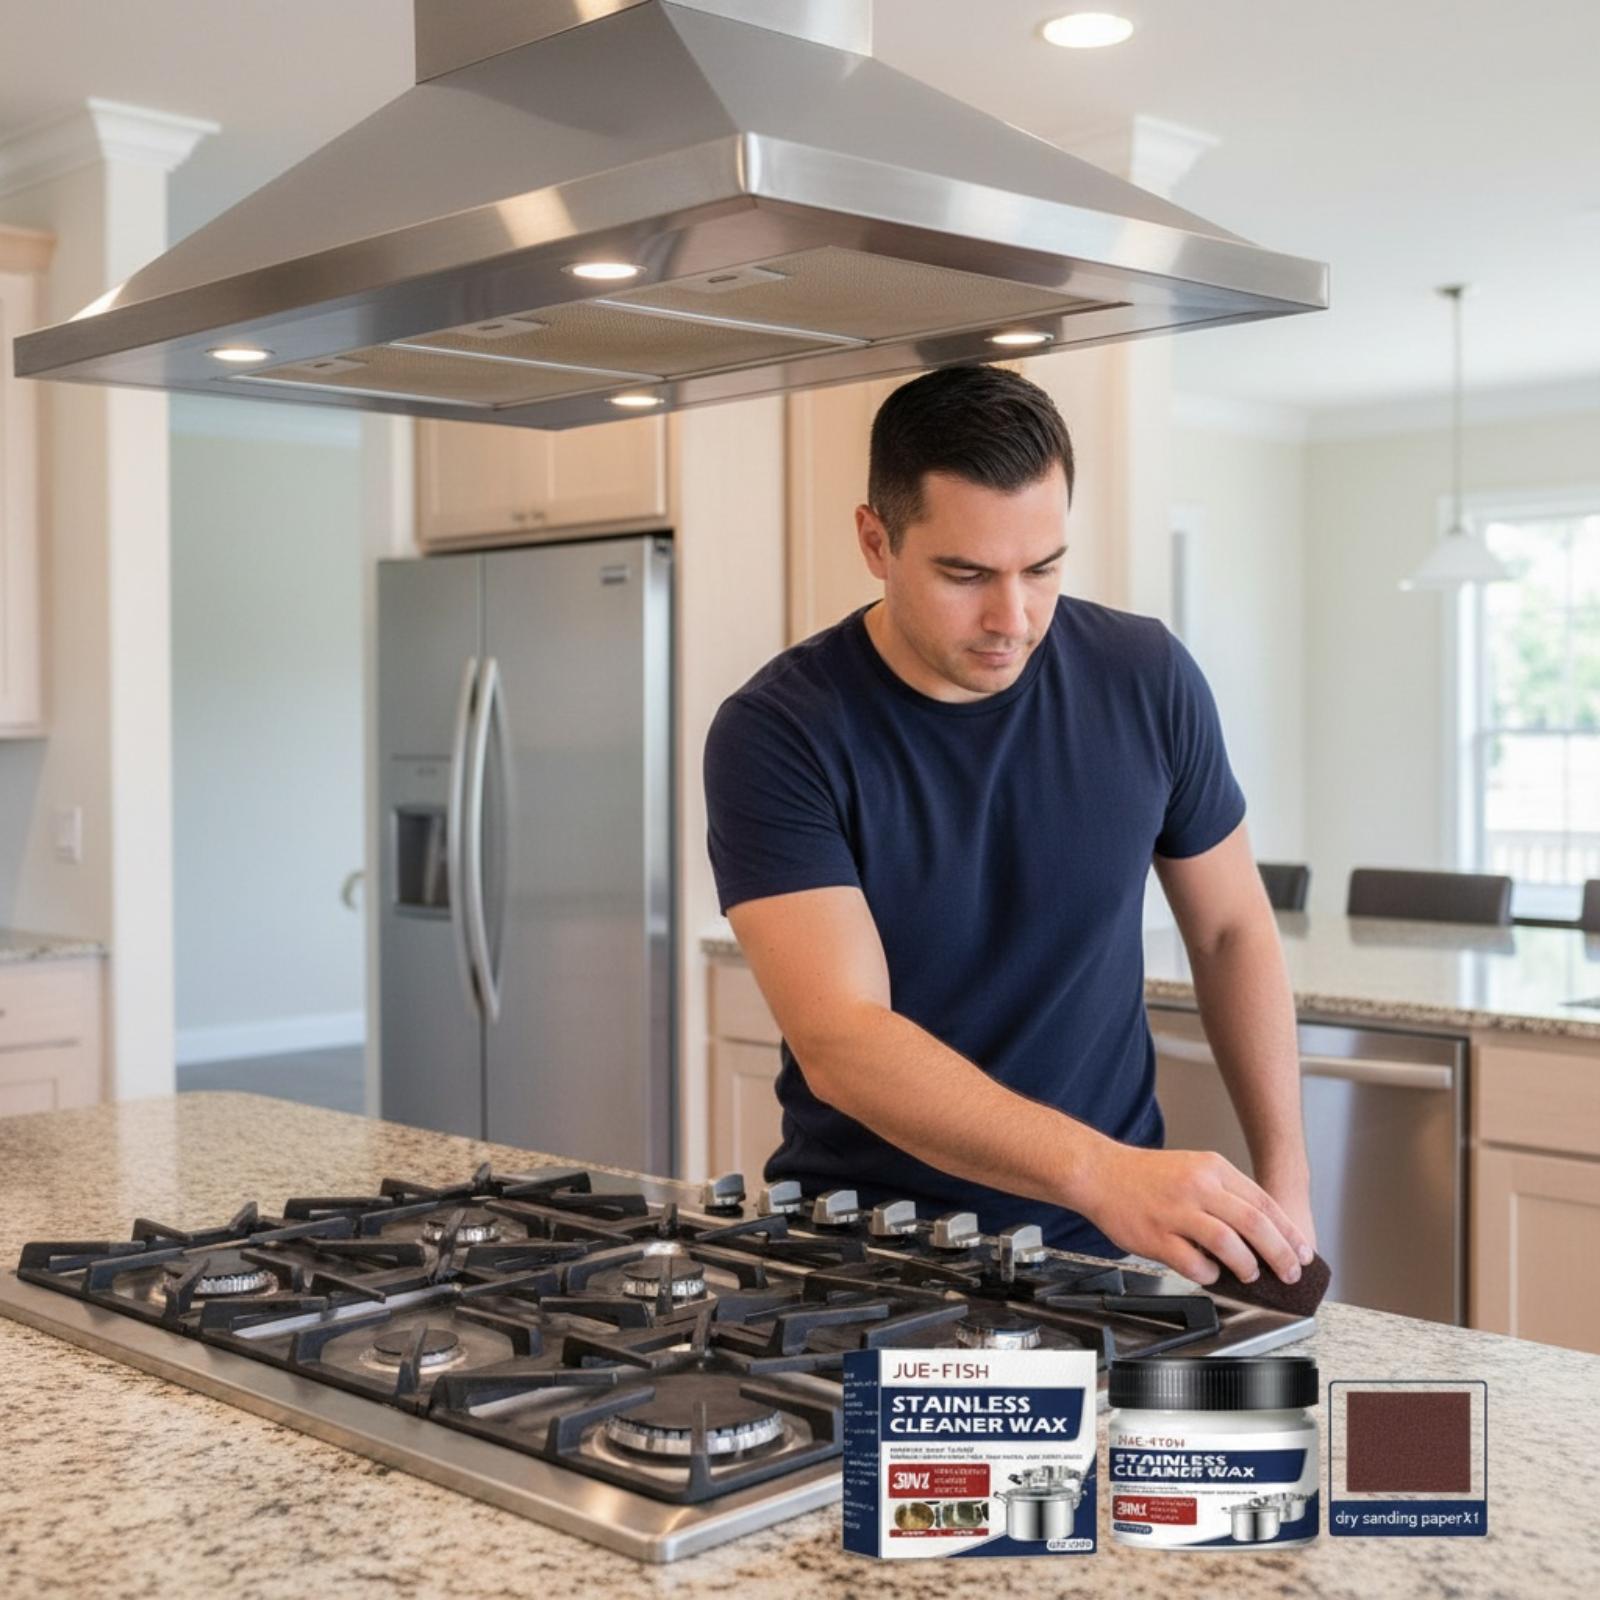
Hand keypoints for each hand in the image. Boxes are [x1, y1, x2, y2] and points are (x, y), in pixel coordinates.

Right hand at [1071, 1140, 1314, 1286]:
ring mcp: (1176, 1211)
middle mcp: (1197, 1186)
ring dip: (1247, 1265)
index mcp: (1212, 1168)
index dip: (1288, 1231)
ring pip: (1228, 1243)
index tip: (1301, 1251)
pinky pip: (1194, 1263)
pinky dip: (1209, 1274)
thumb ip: (1225, 1193)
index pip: (1263, 1201)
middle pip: (1254, 1223)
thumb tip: (1261, 1230)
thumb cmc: (1146, 1176)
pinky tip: (1210, 1274)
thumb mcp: (1193, 1168)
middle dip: (1280, 1253)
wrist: (1100, 1173)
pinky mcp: (1157, 1236)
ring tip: (1251, 1274)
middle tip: (1291, 1272)